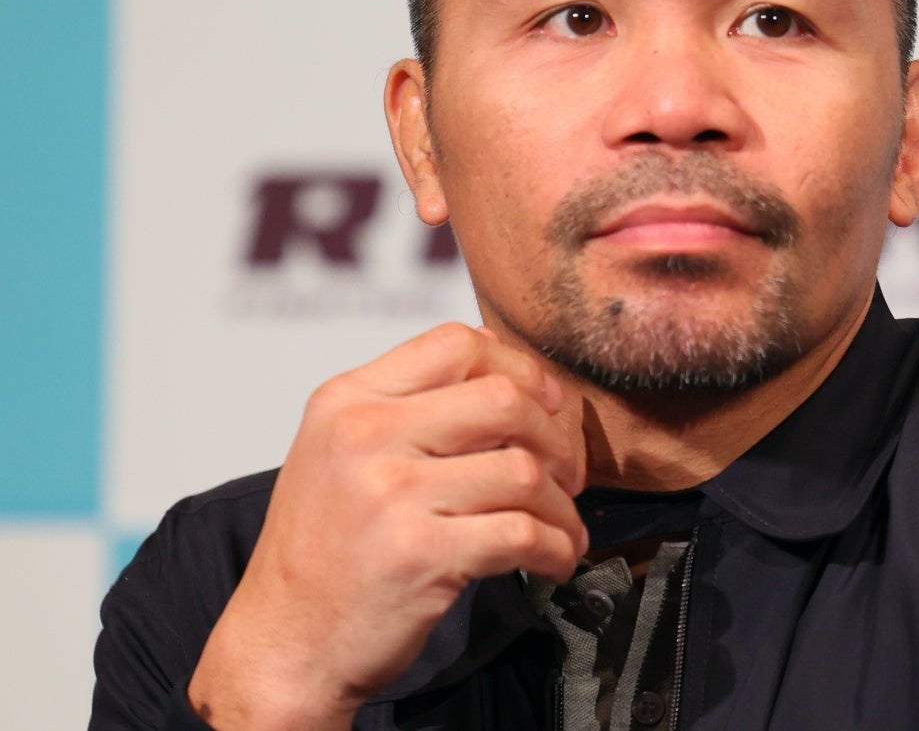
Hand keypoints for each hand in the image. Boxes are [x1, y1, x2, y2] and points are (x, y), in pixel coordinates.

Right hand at [187, 323, 587, 729]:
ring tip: (560, 525)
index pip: (456, 344)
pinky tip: (553, 559)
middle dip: (555, 437)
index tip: (546, 401)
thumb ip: (408, 405)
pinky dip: (556, 548)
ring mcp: (392, 494)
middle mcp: (365, 436)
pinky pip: (522, 534)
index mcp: (348, 401)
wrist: (282, 644)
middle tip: (566, 472)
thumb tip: (504, 366)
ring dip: (560, 504)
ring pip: (523, 471)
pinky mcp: (421, 553)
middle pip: (504, 400)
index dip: (520, 368)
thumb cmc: (321, 550)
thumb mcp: (339, 452)